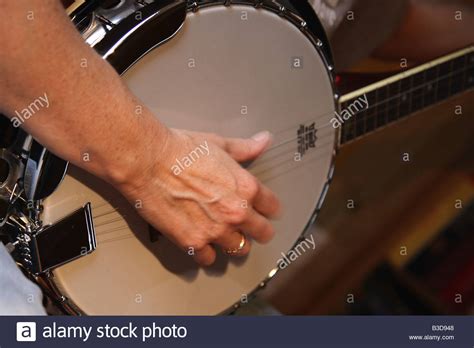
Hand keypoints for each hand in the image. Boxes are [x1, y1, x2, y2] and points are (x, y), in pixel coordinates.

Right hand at [117, 128, 280, 265]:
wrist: (147, 161)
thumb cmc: (179, 150)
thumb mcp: (219, 144)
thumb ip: (245, 147)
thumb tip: (263, 140)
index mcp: (246, 187)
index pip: (273, 207)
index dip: (270, 208)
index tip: (266, 210)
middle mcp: (235, 212)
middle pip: (263, 233)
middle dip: (259, 230)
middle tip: (253, 229)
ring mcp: (215, 230)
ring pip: (239, 249)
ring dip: (234, 243)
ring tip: (227, 237)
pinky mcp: (192, 242)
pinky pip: (208, 259)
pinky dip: (206, 253)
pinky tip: (202, 244)